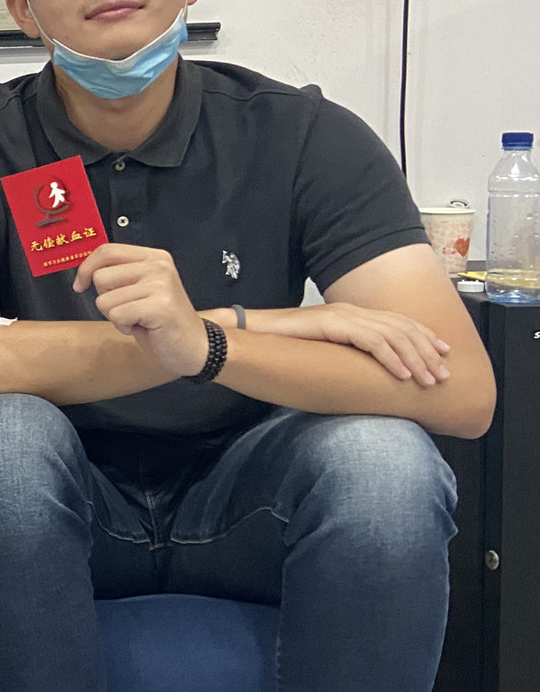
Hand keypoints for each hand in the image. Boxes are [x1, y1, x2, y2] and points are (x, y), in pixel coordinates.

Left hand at [74, 244, 208, 376]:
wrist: (195, 348)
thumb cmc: (161, 321)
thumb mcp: (139, 289)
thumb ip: (119, 274)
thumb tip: (84, 271)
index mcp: (153, 257)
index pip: (106, 251)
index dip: (86, 268)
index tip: (79, 285)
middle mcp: (158, 266)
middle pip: (101, 277)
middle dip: (107, 299)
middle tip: (131, 309)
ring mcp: (160, 285)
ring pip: (105, 299)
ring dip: (116, 316)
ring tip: (139, 318)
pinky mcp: (160, 306)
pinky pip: (117, 315)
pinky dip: (123, 327)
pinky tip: (144, 327)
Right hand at [250, 304, 451, 385]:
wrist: (247, 334)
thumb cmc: (281, 346)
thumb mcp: (322, 349)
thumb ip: (344, 354)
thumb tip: (363, 372)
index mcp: (351, 314)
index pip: (397, 322)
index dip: (423, 337)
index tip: (442, 356)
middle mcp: (351, 311)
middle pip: (401, 328)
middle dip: (427, 353)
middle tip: (444, 376)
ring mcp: (342, 315)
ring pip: (392, 335)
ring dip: (415, 359)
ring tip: (429, 380)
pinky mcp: (332, 324)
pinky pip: (370, 341)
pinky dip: (391, 358)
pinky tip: (403, 374)